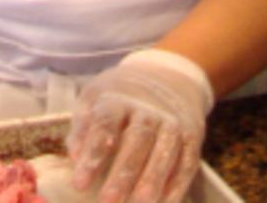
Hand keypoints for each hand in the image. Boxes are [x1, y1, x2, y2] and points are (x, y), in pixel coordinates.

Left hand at [68, 49, 213, 202]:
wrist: (166, 77)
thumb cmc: (119, 96)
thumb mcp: (94, 98)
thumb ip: (82, 127)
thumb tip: (75, 159)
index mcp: (118, 98)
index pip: (105, 125)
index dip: (93, 155)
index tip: (79, 184)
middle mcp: (149, 109)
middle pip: (137, 140)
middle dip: (123, 174)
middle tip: (108, 201)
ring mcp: (173, 122)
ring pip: (164, 152)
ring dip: (153, 180)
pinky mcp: (192, 136)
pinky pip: (187, 163)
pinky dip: (177, 185)